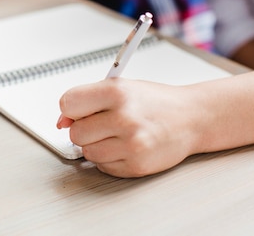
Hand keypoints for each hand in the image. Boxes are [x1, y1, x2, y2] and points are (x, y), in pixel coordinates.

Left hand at [57, 78, 199, 177]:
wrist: (191, 118)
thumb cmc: (154, 102)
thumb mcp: (121, 88)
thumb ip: (88, 100)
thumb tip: (62, 122)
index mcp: (116, 92)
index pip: (68, 103)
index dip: (69, 110)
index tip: (76, 112)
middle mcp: (123, 117)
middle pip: (75, 132)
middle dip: (84, 129)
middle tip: (103, 123)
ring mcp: (131, 144)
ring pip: (87, 152)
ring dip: (97, 145)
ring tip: (117, 134)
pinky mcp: (136, 165)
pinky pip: (102, 166)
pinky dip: (109, 159)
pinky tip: (125, 146)